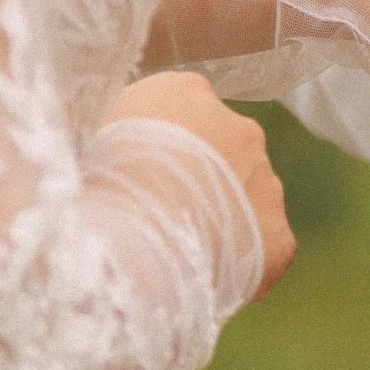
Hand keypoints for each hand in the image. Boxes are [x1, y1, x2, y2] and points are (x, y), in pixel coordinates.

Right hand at [104, 72, 295, 295]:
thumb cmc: (94, 181)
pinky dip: (242, 262)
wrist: (133, 236)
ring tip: (179, 251)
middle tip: (160, 215)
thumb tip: (113, 141)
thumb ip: (116, 128)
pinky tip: (205, 275)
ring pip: (247, 198)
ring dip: (223, 218)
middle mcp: (239, 127)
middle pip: (222, 152)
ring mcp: (265, 181)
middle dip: (199, 181)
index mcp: (185, 93)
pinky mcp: (280, 235)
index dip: (159, 148)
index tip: (138, 176)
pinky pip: (264, 248)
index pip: (180, 112)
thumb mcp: (89, 134)